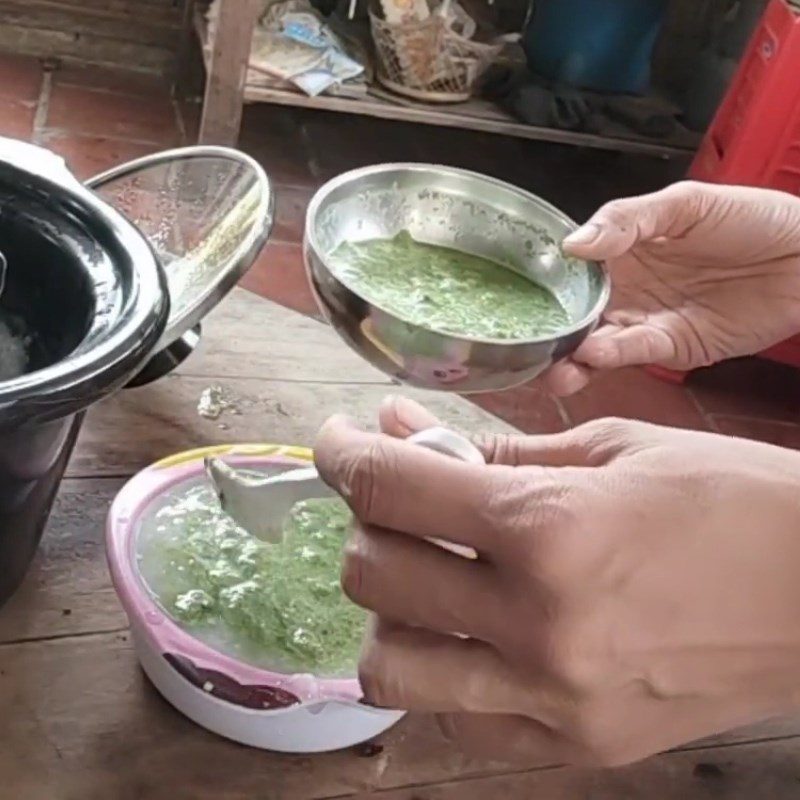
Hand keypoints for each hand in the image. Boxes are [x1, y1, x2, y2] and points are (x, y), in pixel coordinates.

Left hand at [315, 396, 799, 765]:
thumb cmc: (730, 500)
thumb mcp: (610, 450)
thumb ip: (492, 451)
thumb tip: (402, 429)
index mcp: (550, 530)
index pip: (391, 489)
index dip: (343, 453)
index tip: (339, 441)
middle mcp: (539, 624)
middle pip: (373, 576)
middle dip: (368, 523)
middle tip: (397, 500)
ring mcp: (554, 699)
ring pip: (391, 669)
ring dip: (386, 610)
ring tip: (423, 576)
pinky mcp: (575, 746)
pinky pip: (457, 721)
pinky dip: (438, 673)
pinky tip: (467, 636)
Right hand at [547, 181, 799, 394]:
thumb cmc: (751, 218)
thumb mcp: (685, 203)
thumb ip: (628, 220)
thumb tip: (575, 245)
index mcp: (622, 251)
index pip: (570, 270)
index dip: (544, 284)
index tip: (516, 295)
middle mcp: (626, 289)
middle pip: (576, 315)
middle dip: (550, 334)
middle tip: (527, 346)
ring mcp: (646, 320)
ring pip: (597, 344)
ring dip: (573, 358)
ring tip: (555, 366)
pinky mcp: (673, 347)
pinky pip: (636, 353)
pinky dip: (613, 357)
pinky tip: (595, 355)